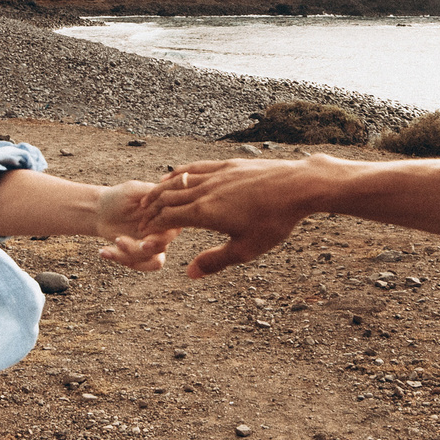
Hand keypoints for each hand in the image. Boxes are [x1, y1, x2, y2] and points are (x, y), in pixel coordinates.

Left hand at [90, 180, 174, 271]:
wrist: (102, 211)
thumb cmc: (118, 197)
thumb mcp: (132, 190)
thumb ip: (150, 192)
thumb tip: (164, 195)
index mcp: (167, 211)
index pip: (174, 223)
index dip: (160, 228)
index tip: (142, 228)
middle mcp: (165, 229)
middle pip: (163, 245)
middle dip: (143, 247)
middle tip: (120, 241)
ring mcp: (156, 243)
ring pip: (155, 260)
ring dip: (130, 255)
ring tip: (110, 245)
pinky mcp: (145, 254)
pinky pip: (146, 266)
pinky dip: (125, 261)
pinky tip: (106, 252)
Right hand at [132, 158, 329, 276]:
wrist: (297, 186)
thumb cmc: (274, 221)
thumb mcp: (246, 250)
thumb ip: (215, 261)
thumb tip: (190, 274)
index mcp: (205, 213)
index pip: (167, 217)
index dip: (152, 225)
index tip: (144, 232)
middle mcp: (205, 190)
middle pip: (167, 197)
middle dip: (151, 209)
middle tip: (141, 218)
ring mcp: (215, 175)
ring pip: (177, 181)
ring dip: (160, 190)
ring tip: (150, 198)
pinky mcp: (226, 165)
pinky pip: (194, 168)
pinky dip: (178, 173)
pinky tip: (175, 176)